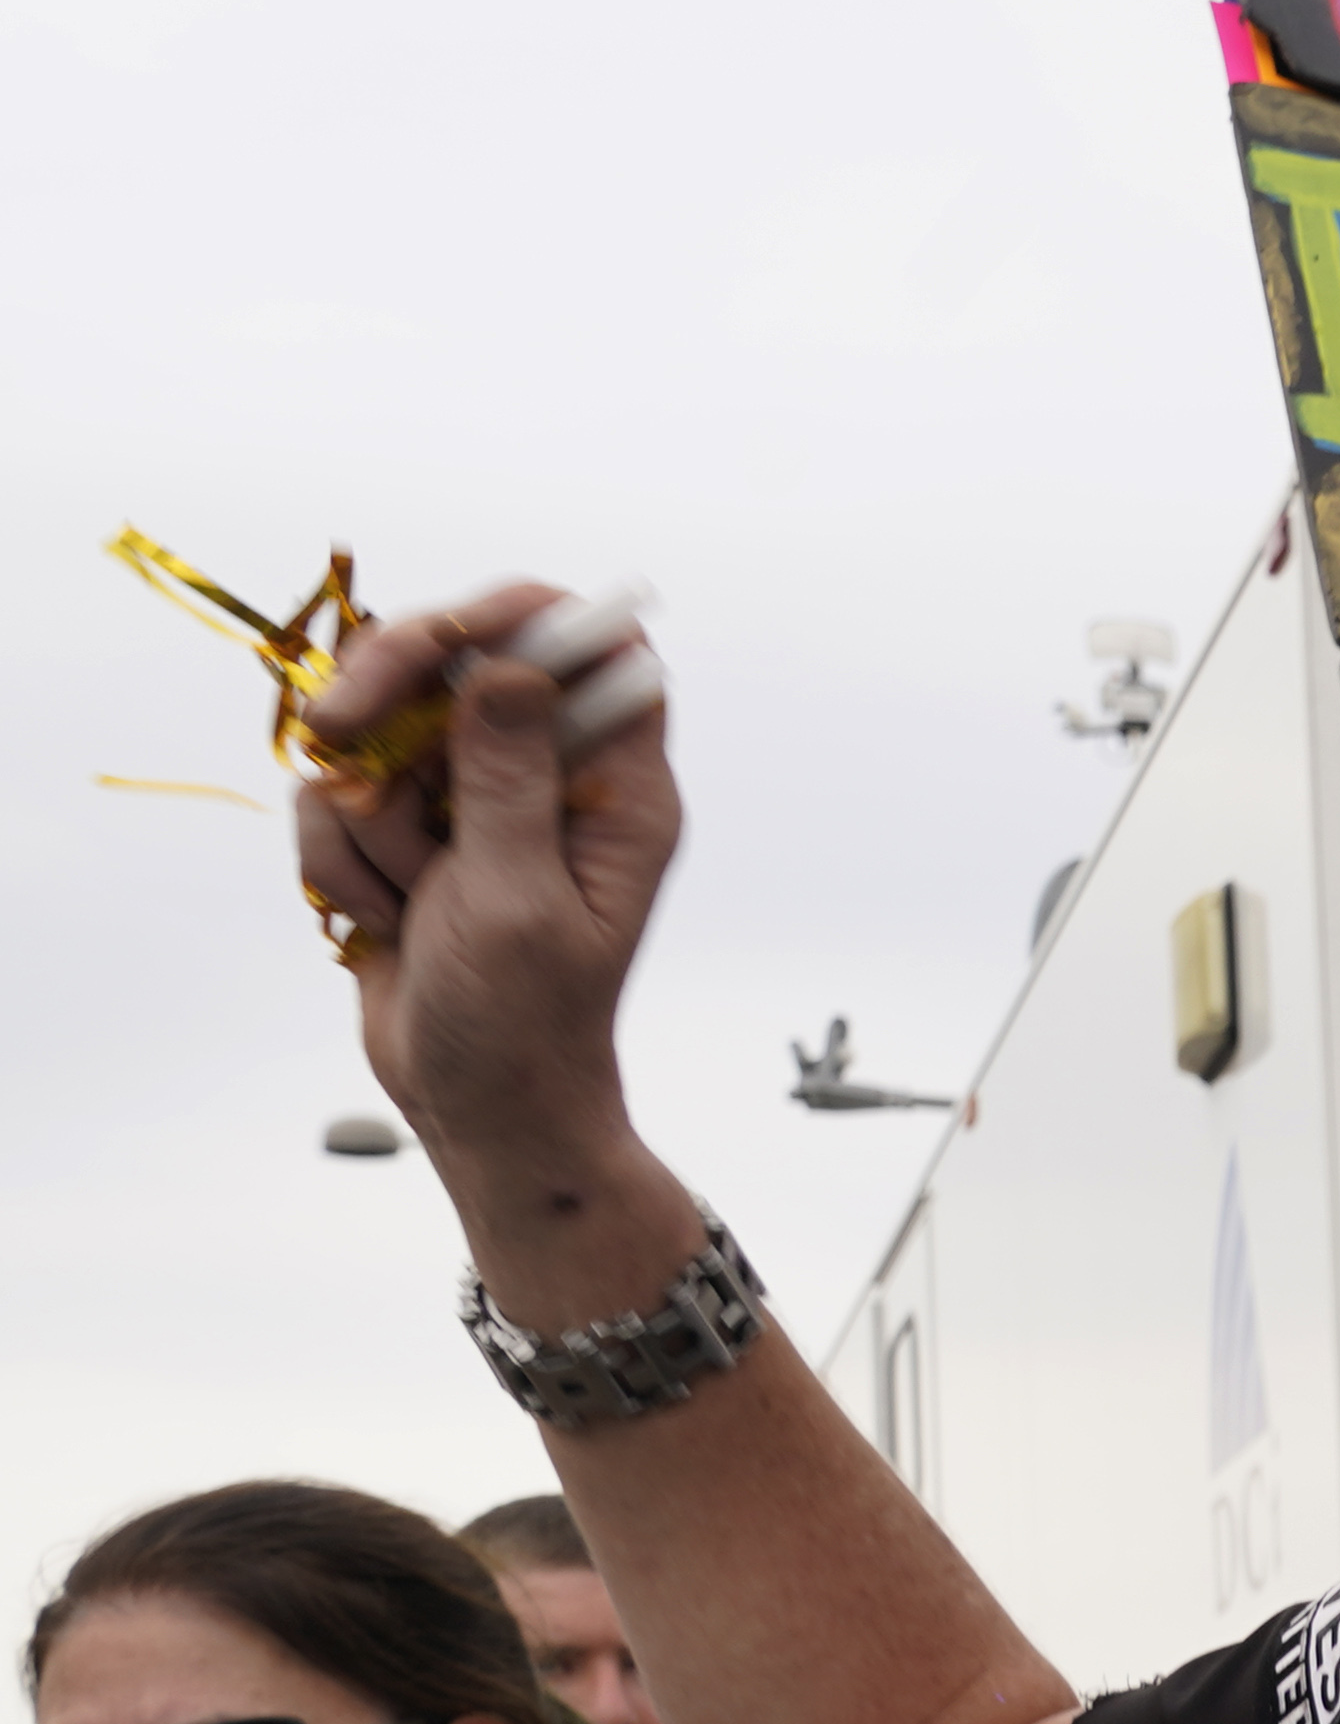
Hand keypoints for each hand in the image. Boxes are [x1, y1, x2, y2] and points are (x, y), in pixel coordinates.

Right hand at [289, 582, 682, 1205]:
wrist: (474, 1107)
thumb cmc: (523, 1026)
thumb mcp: (518, 904)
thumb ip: (508, 781)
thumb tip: (514, 667)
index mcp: (619, 790)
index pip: (596, 650)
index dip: (524, 616)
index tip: (449, 627)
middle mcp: (551, 779)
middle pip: (460, 660)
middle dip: (388, 698)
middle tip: (336, 732)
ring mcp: (473, 802)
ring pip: (381, 731)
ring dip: (366, 816)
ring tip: (410, 901)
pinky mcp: (408, 832)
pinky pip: (337, 795)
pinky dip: (339, 855)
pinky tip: (380, 919)